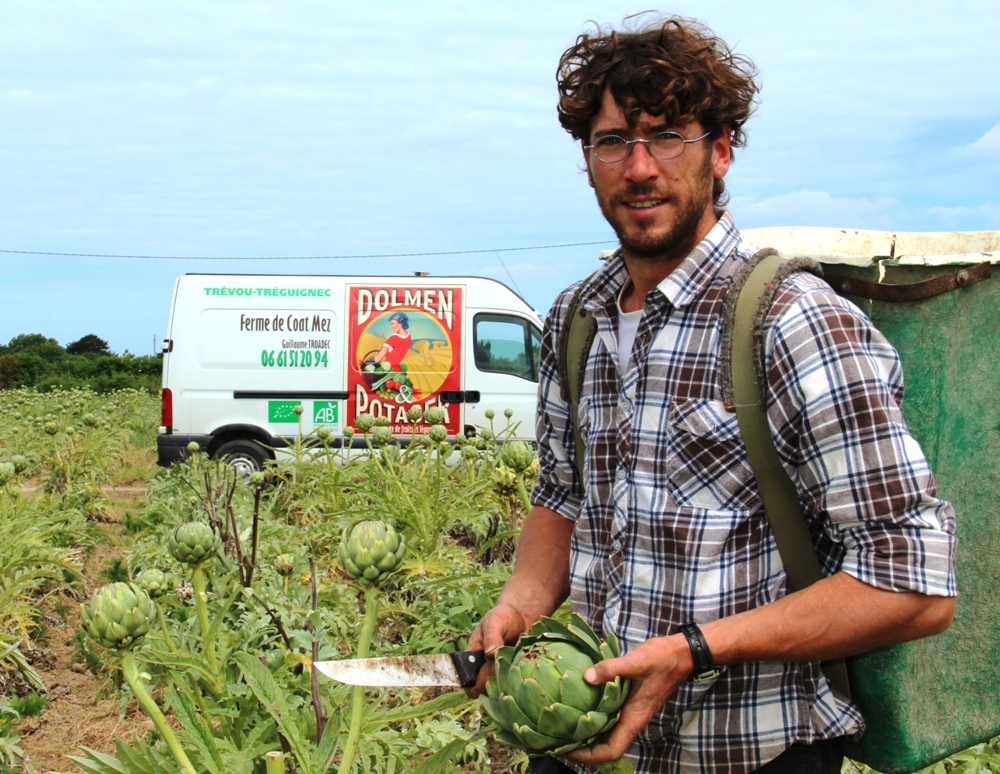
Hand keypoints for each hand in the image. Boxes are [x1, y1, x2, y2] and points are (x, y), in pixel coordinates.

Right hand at [464, 601, 530, 696]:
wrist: (521, 616)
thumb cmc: (503, 617)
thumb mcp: (495, 623)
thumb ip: (492, 637)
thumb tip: (489, 654)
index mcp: (473, 657)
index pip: (467, 679)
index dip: (474, 684)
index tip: (488, 678)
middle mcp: (483, 669)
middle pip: (483, 688)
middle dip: (493, 685)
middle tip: (507, 672)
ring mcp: (498, 673)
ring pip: (498, 690)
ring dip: (506, 686)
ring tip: (517, 671)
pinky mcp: (513, 674)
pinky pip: (512, 686)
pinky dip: (518, 684)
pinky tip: (525, 673)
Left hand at [566, 635, 693, 763]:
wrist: (680, 654)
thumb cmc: (662, 659)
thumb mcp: (636, 661)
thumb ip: (611, 668)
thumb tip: (587, 677)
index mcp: (634, 718)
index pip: (611, 751)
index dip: (589, 757)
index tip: (567, 751)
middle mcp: (630, 719)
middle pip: (604, 746)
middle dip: (581, 748)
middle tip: (556, 740)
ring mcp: (629, 710)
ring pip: (605, 732)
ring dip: (585, 733)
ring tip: (561, 726)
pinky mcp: (627, 700)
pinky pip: (607, 716)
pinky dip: (592, 716)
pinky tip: (576, 705)